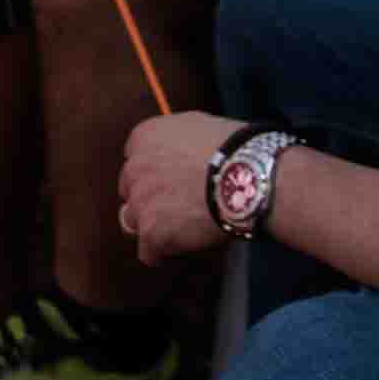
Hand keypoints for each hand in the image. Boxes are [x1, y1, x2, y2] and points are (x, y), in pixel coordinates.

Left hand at [119, 111, 241, 265]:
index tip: (174, 182)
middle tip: (180, 206)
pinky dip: (165, 253)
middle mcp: (133, 167)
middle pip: (131, 191)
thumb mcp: (197, 125)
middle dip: (151, 199)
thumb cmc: (234, 149)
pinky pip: (149, 253)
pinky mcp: (151, 232)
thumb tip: (182, 150)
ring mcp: (140, 201)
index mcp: (143, 138)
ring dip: (152, 226)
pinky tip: (186, 246)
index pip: (135, 161)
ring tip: (182, 229)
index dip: (156, 174)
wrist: (247, 175)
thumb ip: (176, 140)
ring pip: (132, 221)